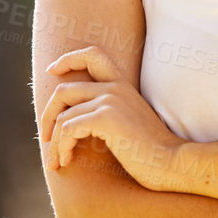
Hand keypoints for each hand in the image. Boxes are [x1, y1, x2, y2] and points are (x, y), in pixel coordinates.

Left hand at [40, 45, 190, 191]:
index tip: (53, 70)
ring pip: (62, 116)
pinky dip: (61, 148)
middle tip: (45, 137)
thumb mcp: (130, 123)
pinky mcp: (105, 117)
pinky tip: (67, 161)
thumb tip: (77, 120)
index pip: (93, 55)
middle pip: (64, 90)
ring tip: (57, 161)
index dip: (69, 59)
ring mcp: (109, 100)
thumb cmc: (152, 152)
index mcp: (123, 85)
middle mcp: (114, 87)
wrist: (172, 163)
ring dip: (55, 142)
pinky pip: (67, 129)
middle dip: (48, 114)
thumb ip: (109, 113)